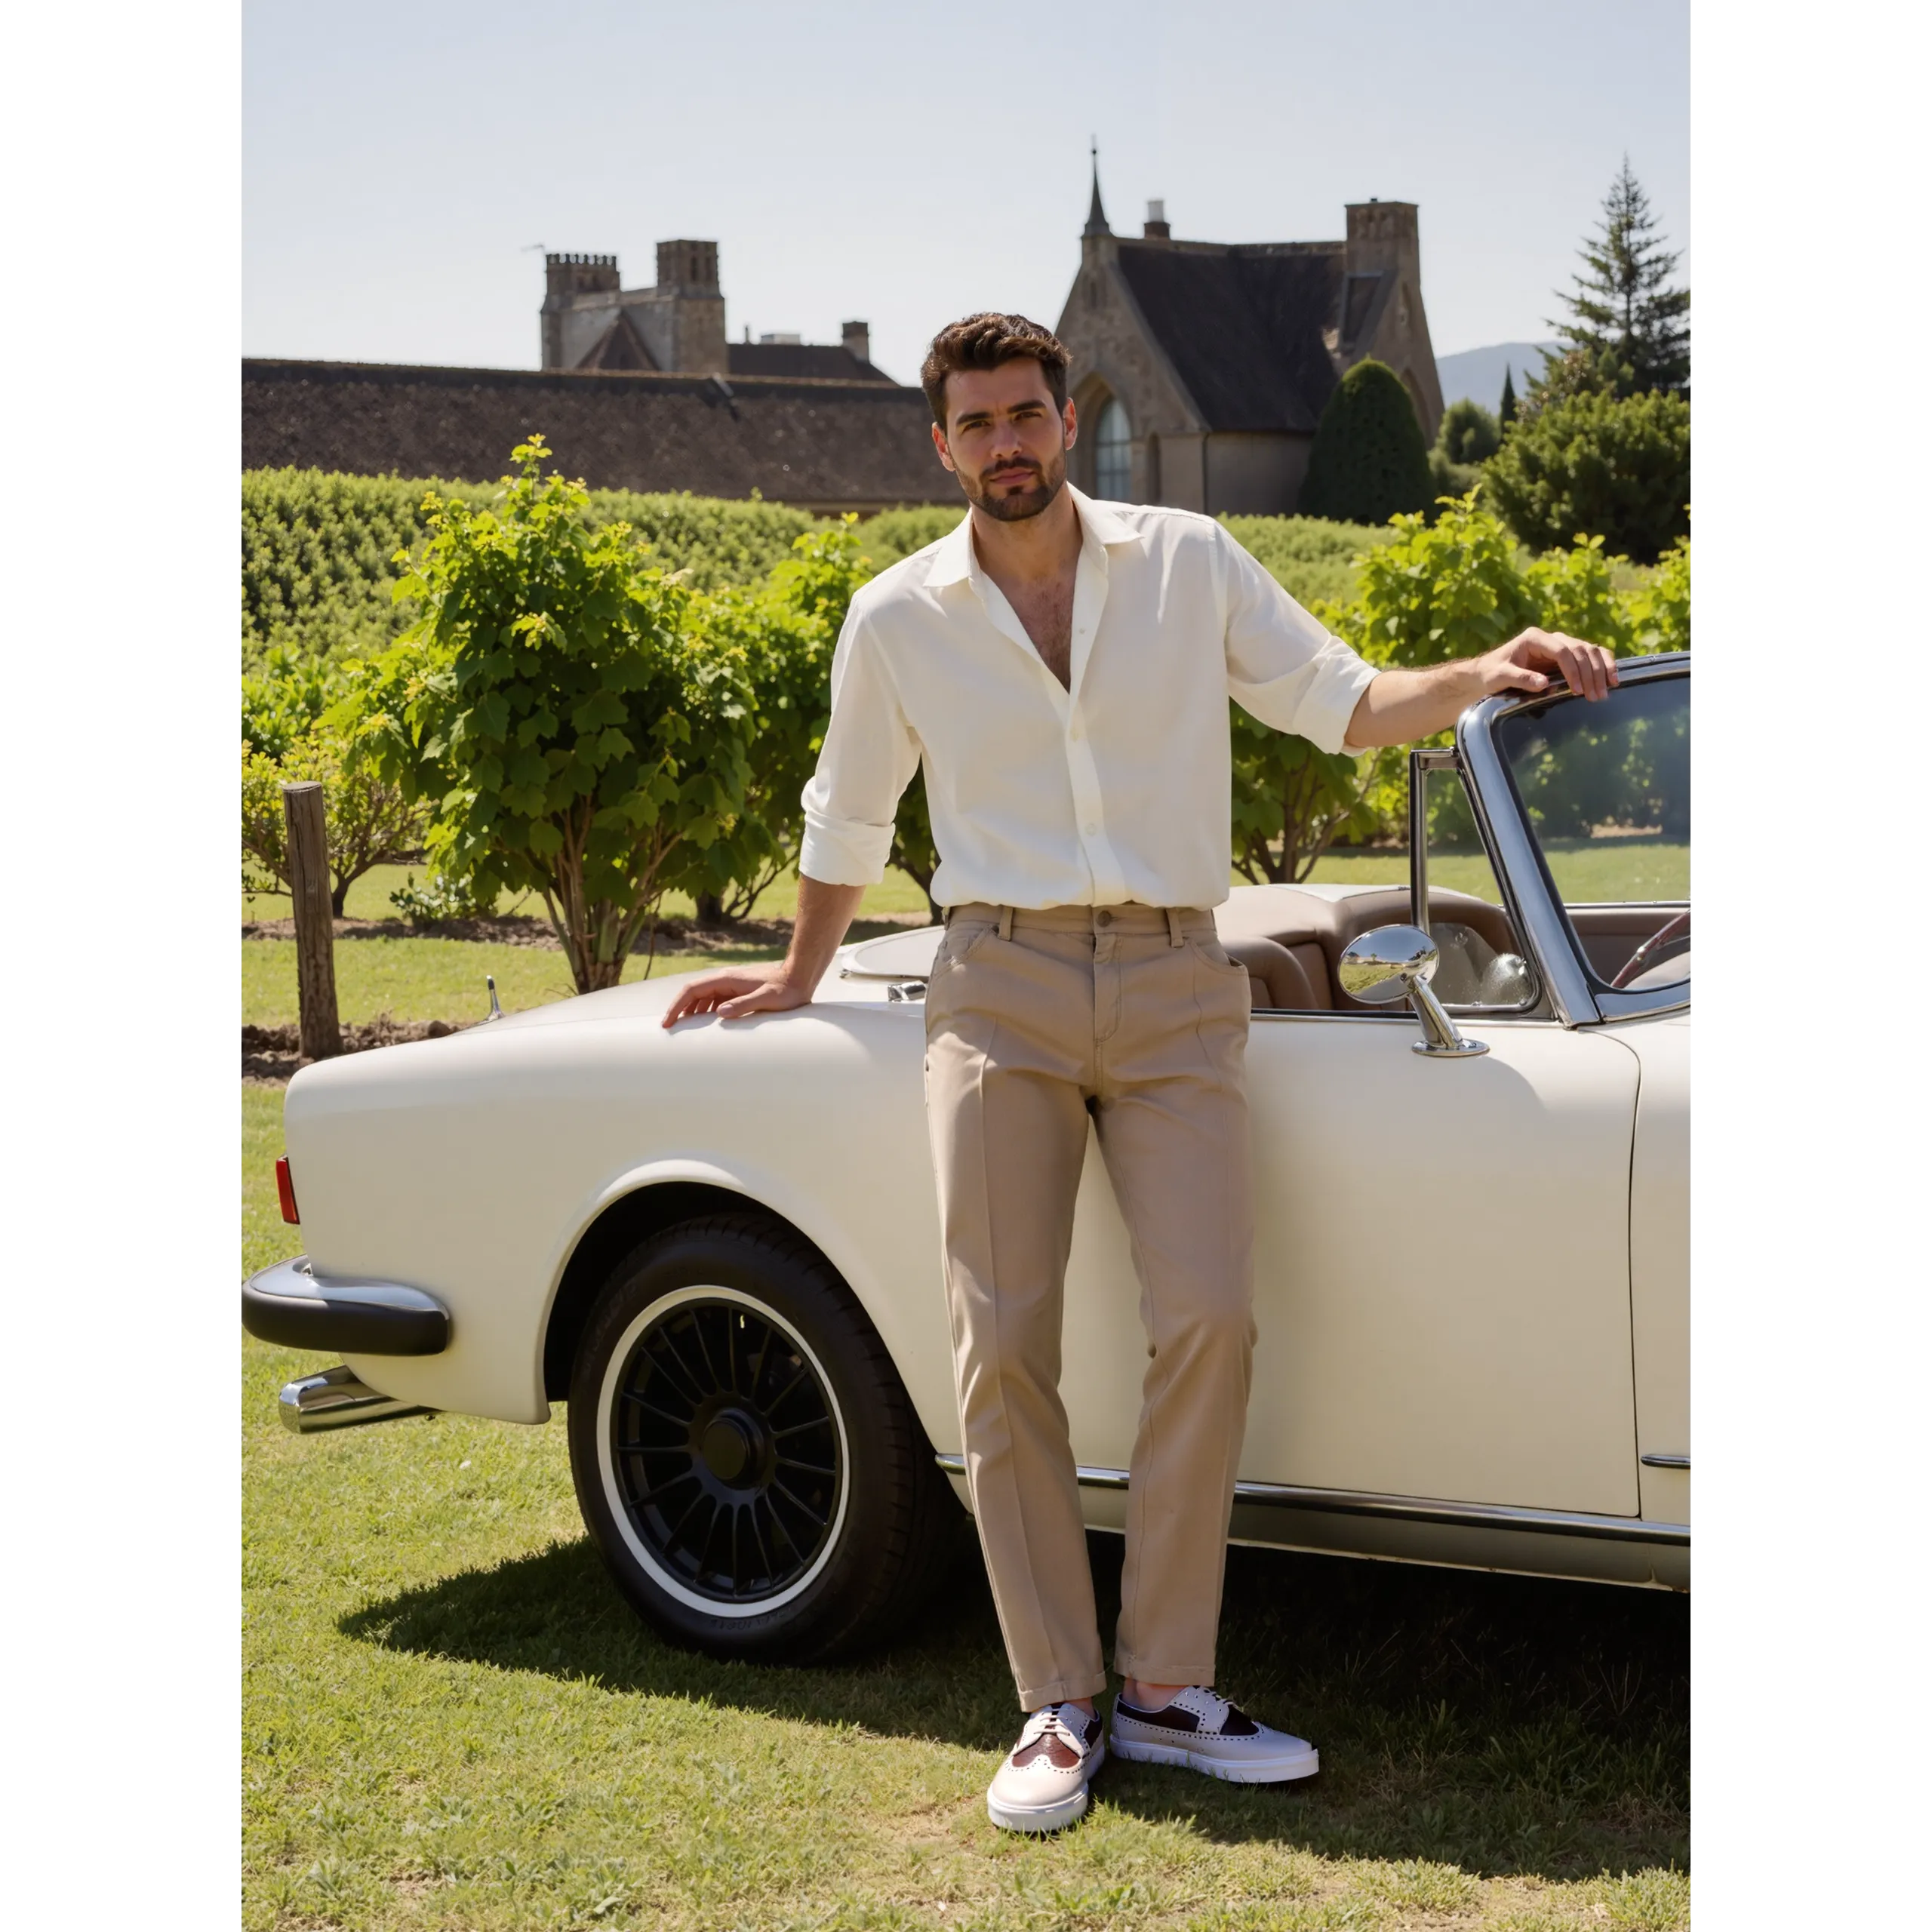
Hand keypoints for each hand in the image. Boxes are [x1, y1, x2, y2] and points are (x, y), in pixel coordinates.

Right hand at [660, 962, 811, 1027]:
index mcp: (727, 980)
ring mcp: (732, 987)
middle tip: (669, 1030)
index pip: (692, 990)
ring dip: (692, 1013)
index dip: (677, 1005)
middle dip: (680, 1010)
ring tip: (684, 1031)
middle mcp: (726, 981)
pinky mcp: (740, 994)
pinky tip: (707, 1027)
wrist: (800, 979)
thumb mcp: (766, 999)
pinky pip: (716, 1003)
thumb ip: (744, 1005)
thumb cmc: (786, 990)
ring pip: (704, 999)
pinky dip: (706, 1014)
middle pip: (694, 994)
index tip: (668, 1022)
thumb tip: (720, 1012)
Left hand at [1480, 628, 1619, 702]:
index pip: (1561, 650)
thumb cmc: (1491, 673)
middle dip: (1590, 673)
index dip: (1572, 670)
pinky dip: (1604, 665)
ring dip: (1600, 671)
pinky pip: (1591, 655)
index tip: (1577, 690)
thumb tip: (1544, 684)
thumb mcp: (1499, 676)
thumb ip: (1520, 678)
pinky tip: (1612, 680)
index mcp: (1534, 638)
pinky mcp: (1567, 654)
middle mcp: (1550, 638)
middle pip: (1580, 650)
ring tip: (1604, 693)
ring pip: (1590, 650)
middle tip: (1595, 696)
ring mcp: (1561, 644)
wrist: (1488, 672)